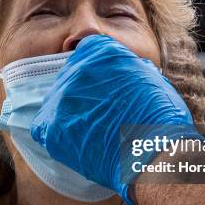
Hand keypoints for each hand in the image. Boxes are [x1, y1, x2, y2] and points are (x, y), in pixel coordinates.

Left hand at [30, 35, 201, 204]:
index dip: (98, 71)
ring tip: (91, 128)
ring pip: (56, 99)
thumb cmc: (160, 116)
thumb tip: (121, 70)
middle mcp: (76, 70)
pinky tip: (74, 140)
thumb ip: (126, 66)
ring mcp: (60, 99)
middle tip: (100, 111)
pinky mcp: (51, 128)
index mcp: (100, 51)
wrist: (151, 153)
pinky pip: (43, 126)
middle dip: (83, 91)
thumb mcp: (149, 76)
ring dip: (70, 111)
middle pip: (70, 75)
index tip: (106, 86)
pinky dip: (55, 132)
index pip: (88, 51)